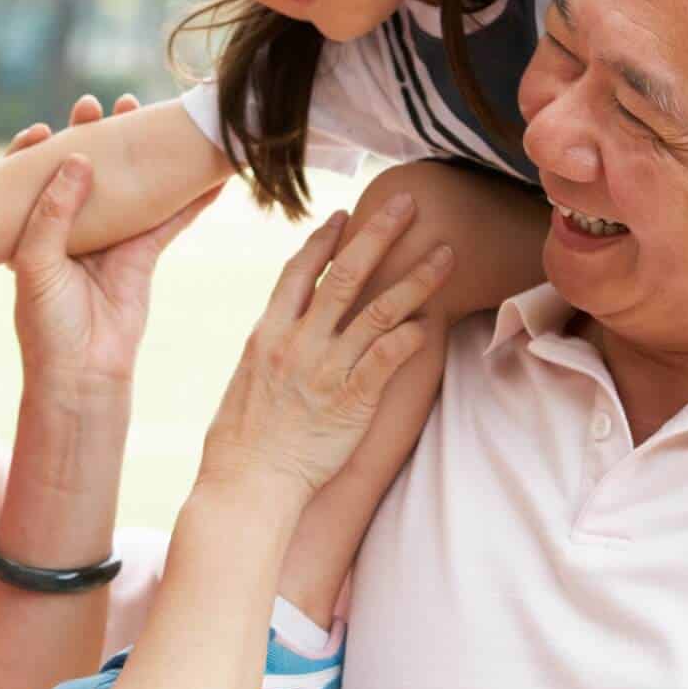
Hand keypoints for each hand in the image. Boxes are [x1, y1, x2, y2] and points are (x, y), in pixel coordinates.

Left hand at [10, 93, 220, 385]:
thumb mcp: (36, 262)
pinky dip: (190, 197)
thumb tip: (78, 158)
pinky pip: (170, 218)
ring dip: (142, 153)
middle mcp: (72, 229)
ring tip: (154, 115)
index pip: (34, 177)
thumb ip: (55, 210)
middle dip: (95, 135)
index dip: (38, 148)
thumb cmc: (45, 325)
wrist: (80, 374)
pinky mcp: (143, 255)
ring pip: (130, 185)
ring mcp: (111, 239)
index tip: (42, 130)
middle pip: (86, 170)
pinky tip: (208, 174)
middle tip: (103, 106)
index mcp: (33, 229)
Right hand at [200, 192, 453, 498]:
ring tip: (446, 254)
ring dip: (417, 278)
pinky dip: (410, 336)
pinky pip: (388, 357)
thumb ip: (270, 349)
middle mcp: (298, 342)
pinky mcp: (351, 400)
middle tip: (408, 203)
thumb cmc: (241, 442)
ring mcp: (326, 369)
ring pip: (380, 309)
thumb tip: (283, 331)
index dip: (324, 240)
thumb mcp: (245, 380)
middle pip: (347, 273)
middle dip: (381, 233)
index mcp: (268, 333)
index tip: (345, 215)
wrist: (246, 486)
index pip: (299, 271)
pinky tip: (430, 322)